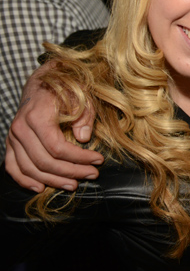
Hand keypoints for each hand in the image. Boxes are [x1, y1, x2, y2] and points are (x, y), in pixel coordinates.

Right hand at [4, 62, 101, 191]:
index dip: (80, 158)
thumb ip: (84, 116)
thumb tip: (83, 138)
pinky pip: (12, 167)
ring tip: (73, 184)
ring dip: (53, 181)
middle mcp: (21, 129)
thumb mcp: (81, 96)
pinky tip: (40, 188)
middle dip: (71, 171)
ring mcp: (13, 137)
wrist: (41, 82)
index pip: (58, 148)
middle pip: (45, 161)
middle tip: (92, 174)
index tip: (98, 160)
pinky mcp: (11, 142)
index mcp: (37, 117)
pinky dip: (24, 180)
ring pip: (30, 168)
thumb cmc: (64, 88)